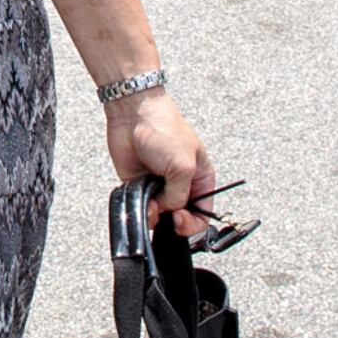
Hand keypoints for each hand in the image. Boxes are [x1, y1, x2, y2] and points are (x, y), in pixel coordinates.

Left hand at [107, 90, 216, 234]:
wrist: (133, 114)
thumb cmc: (165, 130)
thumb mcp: (183, 166)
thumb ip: (179, 195)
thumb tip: (167, 210)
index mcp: (201, 180)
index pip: (204, 214)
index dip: (193, 222)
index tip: (179, 218)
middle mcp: (181, 186)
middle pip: (181, 218)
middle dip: (171, 220)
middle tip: (165, 212)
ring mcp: (160, 187)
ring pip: (159, 216)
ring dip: (153, 213)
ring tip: (149, 199)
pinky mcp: (140, 185)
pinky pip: (141, 207)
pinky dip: (139, 207)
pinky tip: (139, 194)